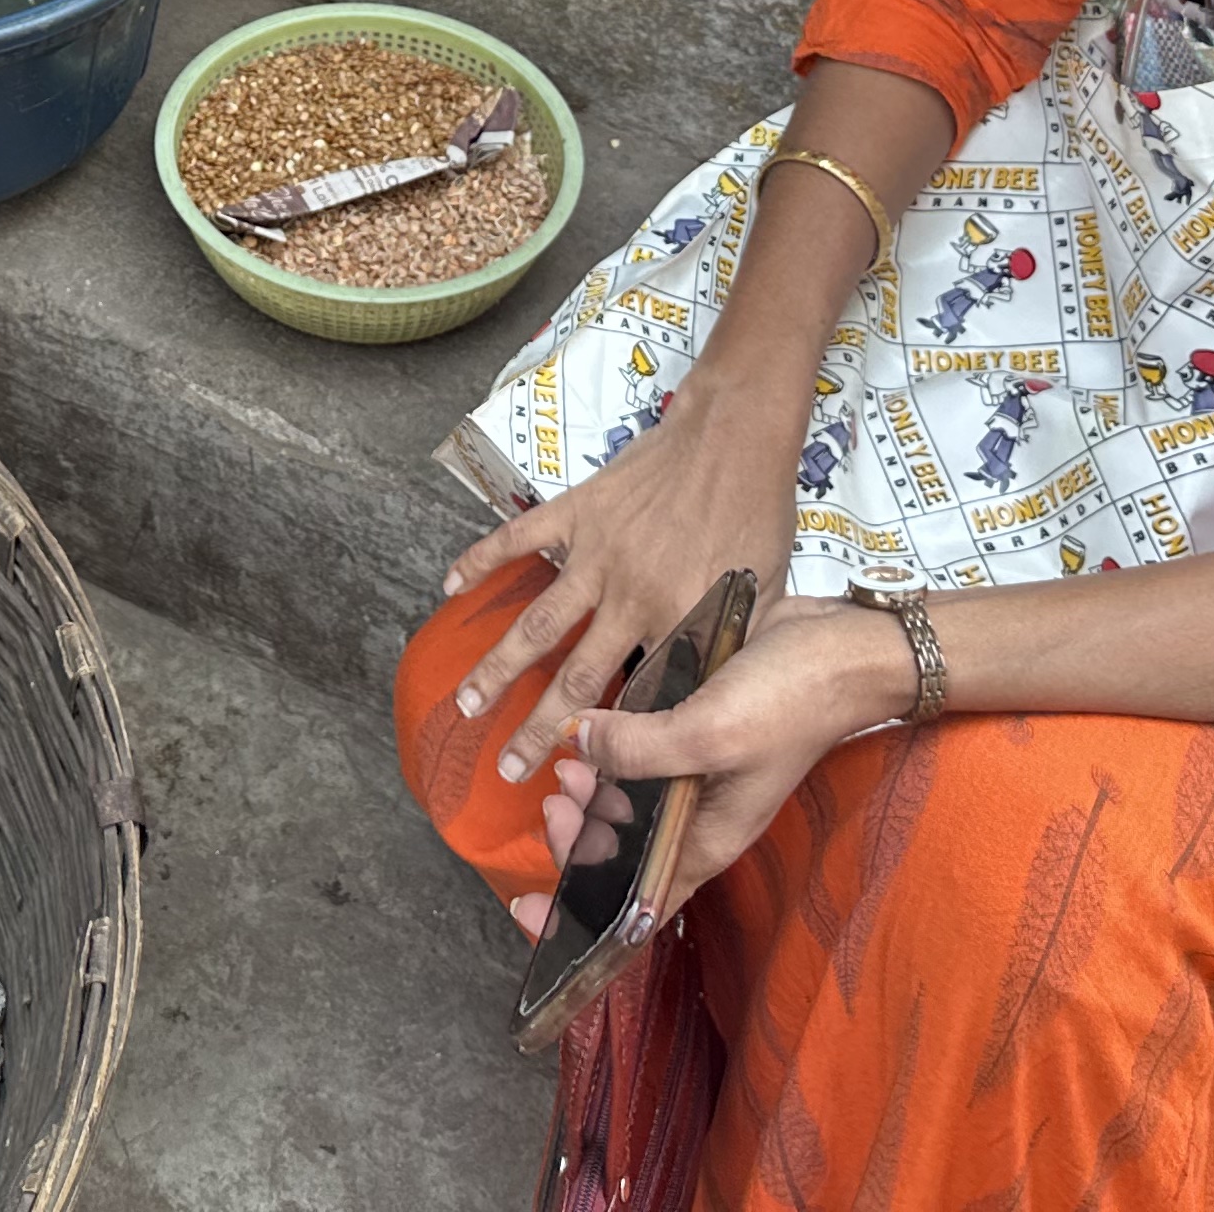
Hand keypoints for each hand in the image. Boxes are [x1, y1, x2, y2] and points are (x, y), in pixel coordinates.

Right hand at [440, 373, 804, 784]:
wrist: (735, 436)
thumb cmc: (756, 515)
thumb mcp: (761, 596)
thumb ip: (723, 648)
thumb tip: (700, 700)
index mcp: (678, 622)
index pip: (639, 699)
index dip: (611, 741)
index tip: (583, 777)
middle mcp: (631, 596)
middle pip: (575, 678)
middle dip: (537, 729)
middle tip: (506, 768)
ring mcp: (598, 552)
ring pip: (537, 622)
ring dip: (498, 666)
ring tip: (466, 703)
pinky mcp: (579, 510)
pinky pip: (521, 539)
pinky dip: (483, 560)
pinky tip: (452, 585)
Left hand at [509, 597, 907, 934]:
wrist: (844, 647)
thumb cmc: (790, 702)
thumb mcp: (710, 732)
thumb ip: (639, 748)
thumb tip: (577, 745)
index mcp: (707, 841)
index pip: (635, 907)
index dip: (579, 922)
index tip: (523, 909)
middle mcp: (699, 818)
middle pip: (622, 854)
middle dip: (577, 837)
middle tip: (557, 792)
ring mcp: (697, 777)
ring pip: (627, 805)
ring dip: (590, 792)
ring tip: (568, 761)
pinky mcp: (694, 734)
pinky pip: (640, 757)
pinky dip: (610, 751)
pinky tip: (589, 727)